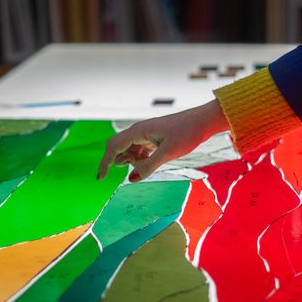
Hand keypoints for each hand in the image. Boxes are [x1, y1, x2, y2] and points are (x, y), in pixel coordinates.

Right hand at [97, 99, 229, 181]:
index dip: (104, 163)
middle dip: (115, 162)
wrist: (202, 122)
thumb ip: (149, 166)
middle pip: (117, 147)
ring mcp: (145, 134)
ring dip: (131, 161)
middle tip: (122, 175)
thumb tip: (131, 179)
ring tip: (149, 165)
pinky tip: (150, 163)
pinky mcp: (152, 138)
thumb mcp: (168, 153)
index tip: (100, 178)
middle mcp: (138, 131)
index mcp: (138, 131)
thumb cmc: (187, 133)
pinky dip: (139, 159)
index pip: (113, 147)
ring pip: (128, 150)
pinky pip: (138, 150)